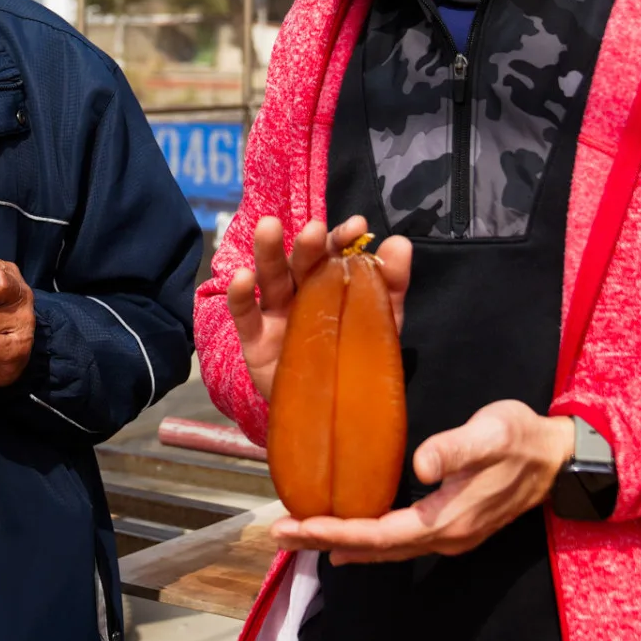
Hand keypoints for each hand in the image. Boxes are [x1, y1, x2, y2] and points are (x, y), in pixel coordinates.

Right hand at [225, 216, 410, 399]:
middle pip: (301, 263)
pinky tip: (242, 277)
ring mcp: (276, 315)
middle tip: (315, 230)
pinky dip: (240, 295)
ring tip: (269, 227)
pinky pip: (245, 315)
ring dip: (268, 252)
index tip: (357, 226)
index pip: (334, 254)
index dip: (343, 238)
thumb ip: (391, 284)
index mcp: (330, 284)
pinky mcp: (255, 340)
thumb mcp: (379, 322)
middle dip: (307, 245)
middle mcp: (301, 293)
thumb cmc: (352, 359)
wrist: (331, 414)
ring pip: (270, 278)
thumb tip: (400, 243)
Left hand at [271, 401, 574, 563]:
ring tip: (301, 537)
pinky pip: (398, 541)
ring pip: (385, 548)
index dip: (333, 532)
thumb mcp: (492, 431)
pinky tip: (349, 537)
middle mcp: (444, 536)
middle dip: (324, 541)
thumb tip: (421, 466)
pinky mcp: (452, 524)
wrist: (559, 457)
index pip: (377, 533)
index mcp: (446, 519)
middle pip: (374, 548)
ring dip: (342, 543)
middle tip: (279, 534)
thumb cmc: (522, 437)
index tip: (294, 526)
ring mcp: (449, 534)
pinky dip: (367, 540)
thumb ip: (456, 448)